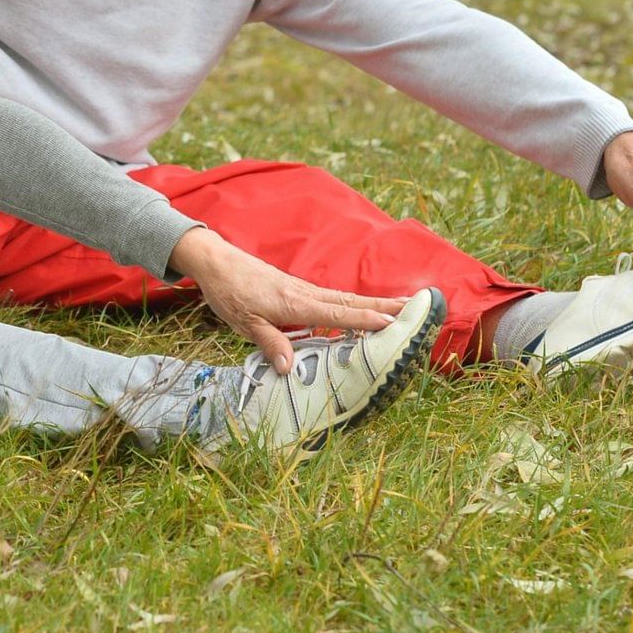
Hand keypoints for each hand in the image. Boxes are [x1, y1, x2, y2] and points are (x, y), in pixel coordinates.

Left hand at [168, 228, 409, 374]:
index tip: (395, 324)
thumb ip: (270, 343)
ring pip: (345, 299)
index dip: (366, 321)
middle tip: (416, 310)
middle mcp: (305, 294)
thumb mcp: (243, 323)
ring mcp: (303, 290)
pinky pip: (333, 299)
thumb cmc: (229, 292)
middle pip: (351, 302)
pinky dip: (355, 303)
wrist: (216, 262)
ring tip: (402, 307)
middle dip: (384, 307)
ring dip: (374, 303)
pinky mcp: (297, 289)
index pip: (338, 314)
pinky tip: (363, 310)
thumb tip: (290, 369)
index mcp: (295, 304)